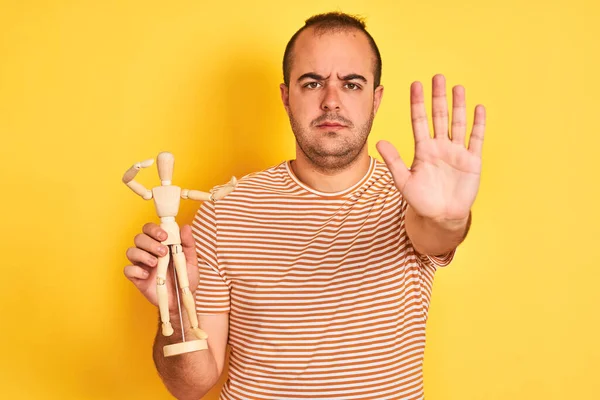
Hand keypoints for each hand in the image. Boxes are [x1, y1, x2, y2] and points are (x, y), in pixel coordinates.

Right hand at [124, 223, 198, 310]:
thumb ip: (188, 244)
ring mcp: (142, 265)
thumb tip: (186, 227)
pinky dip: (135, 270)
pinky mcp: (137, 279)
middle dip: (150, 242)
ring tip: (156, 263)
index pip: (149, 229)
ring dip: (142, 254)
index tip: (164, 236)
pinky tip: (147, 275)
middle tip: (163, 251)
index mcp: (160, 244)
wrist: (183, 299)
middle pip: (139, 238)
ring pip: (131, 251)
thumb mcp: (191, 260)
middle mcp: (148, 252)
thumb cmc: (186, 277)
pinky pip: (128, 270)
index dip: (153, 229)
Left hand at [376, 74, 485, 221]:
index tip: (416, 84)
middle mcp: (440, 146)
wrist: (441, 216)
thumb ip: (394, 161)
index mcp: (423, 149)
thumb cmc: (421, 200)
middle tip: (437, 77)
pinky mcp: (472, 161)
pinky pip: (476, 139)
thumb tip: (379, 142)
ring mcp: (457, 152)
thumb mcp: (404, 181)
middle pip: (439, 117)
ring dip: (458, 106)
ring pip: (458, 123)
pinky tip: (478, 108)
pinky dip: (478, 124)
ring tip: (457, 87)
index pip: (419, 121)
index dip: (418, 103)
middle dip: (438, 97)